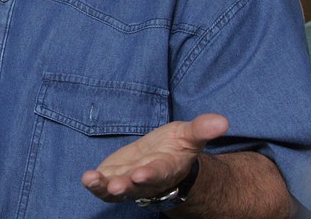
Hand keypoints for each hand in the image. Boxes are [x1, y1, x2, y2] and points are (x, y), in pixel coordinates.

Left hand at [81, 113, 228, 202]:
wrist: (163, 160)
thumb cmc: (176, 147)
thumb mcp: (189, 134)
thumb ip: (201, 129)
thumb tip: (223, 120)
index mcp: (167, 168)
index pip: (160, 172)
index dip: (151, 174)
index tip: (142, 173)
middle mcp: (147, 180)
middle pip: (137, 185)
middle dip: (127, 185)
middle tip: (118, 185)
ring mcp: (128, 182)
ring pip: (116, 189)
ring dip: (104, 187)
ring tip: (92, 180)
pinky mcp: (113, 179)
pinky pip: (103, 187)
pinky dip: (94, 184)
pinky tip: (87, 177)